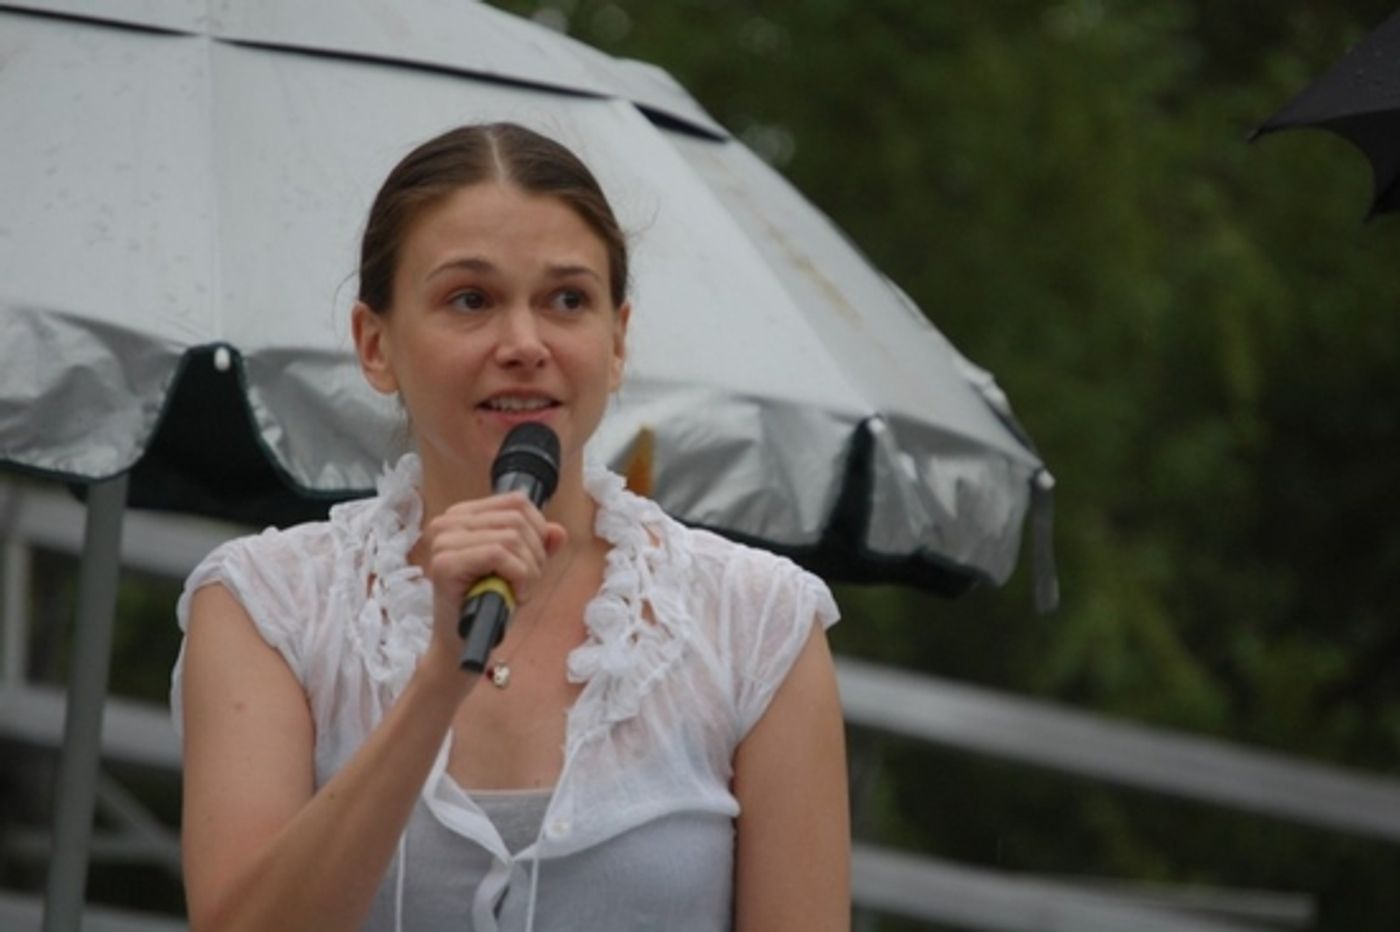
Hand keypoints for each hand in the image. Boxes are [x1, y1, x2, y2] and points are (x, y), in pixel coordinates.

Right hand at [418, 492, 567, 676]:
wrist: (464, 642)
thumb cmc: (489, 602)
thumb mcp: (520, 566)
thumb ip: (539, 545)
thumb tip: (558, 531)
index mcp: (463, 515)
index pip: (516, 501)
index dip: (539, 530)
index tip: (534, 560)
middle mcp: (447, 522)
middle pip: (517, 519)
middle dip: (536, 554)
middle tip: (527, 583)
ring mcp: (442, 541)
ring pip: (511, 537)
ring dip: (528, 569)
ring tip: (519, 591)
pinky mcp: (444, 563)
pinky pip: (498, 554)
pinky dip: (518, 576)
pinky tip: (514, 596)